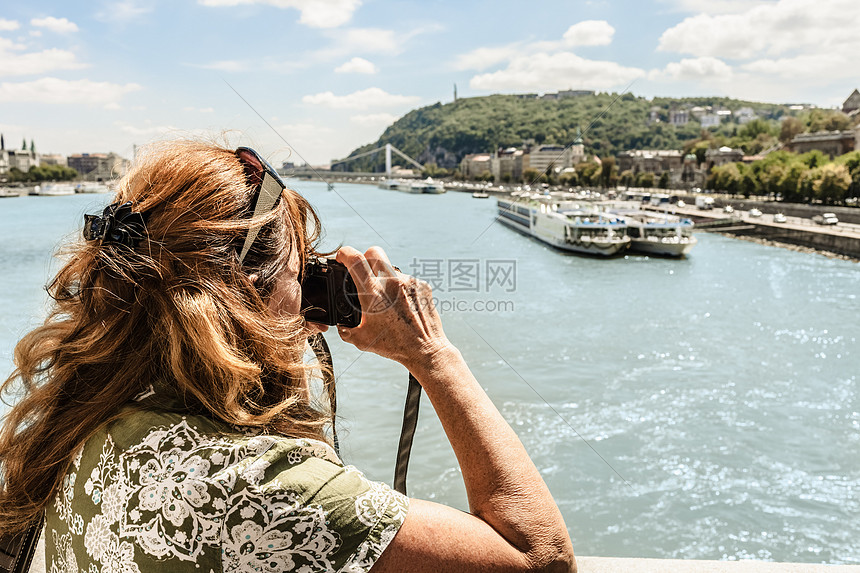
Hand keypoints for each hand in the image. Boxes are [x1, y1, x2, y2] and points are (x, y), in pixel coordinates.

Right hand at [335, 246, 451, 372]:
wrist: (425, 349)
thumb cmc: (394, 345)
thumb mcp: (361, 340)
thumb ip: (346, 330)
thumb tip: (342, 325)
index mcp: (373, 292)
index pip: (355, 259)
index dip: (345, 253)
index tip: (342, 258)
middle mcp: (392, 282)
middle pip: (374, 252)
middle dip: (365, 257)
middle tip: (363, 272)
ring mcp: (409, 281)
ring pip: (391, 269)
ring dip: (384, 278)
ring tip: (386, 301)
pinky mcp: (422, 285)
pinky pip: (406, 280)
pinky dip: (400, 289)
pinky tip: (401, 305)